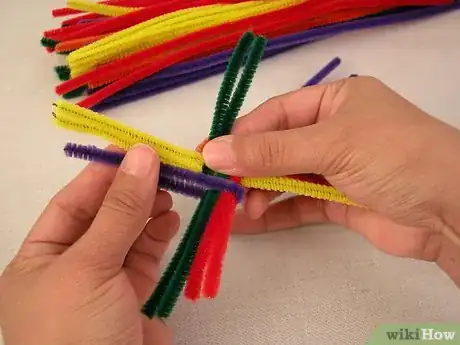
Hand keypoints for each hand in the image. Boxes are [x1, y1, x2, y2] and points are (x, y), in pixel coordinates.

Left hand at [0, 145, 179, 344]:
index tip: (133, 150)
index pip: (71, 204)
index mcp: (39, 260)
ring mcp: (103, 285)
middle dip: (131, 191)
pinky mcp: (133, 300)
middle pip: (103, 218)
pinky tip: (169, 220)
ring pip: (128, 237)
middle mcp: (69, 269)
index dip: (102, 175)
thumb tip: (142, 156)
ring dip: (148, 212)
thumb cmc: (76, 333)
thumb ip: (119, 211)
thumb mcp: (90, 265)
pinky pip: (145, 260)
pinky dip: (158, 238)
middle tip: (162, 167)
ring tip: (170, 192)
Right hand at [202, 77, 459, 285]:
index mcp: (335, 101)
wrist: (452, 211)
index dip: (241, 134)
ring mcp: (336, 168)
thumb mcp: (330, 144)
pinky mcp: (339, 201)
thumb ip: (270, 151)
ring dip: (258, 192)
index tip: (209, 155)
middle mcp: (333, 130)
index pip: (276, 114)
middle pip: (278, 146)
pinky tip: (248, 224)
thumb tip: (212, 151)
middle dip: (248, 167)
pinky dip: (274, 213)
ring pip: (285, 177)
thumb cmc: (393, 156)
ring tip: (235, 209)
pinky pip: (298, 204)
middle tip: (219, 189)